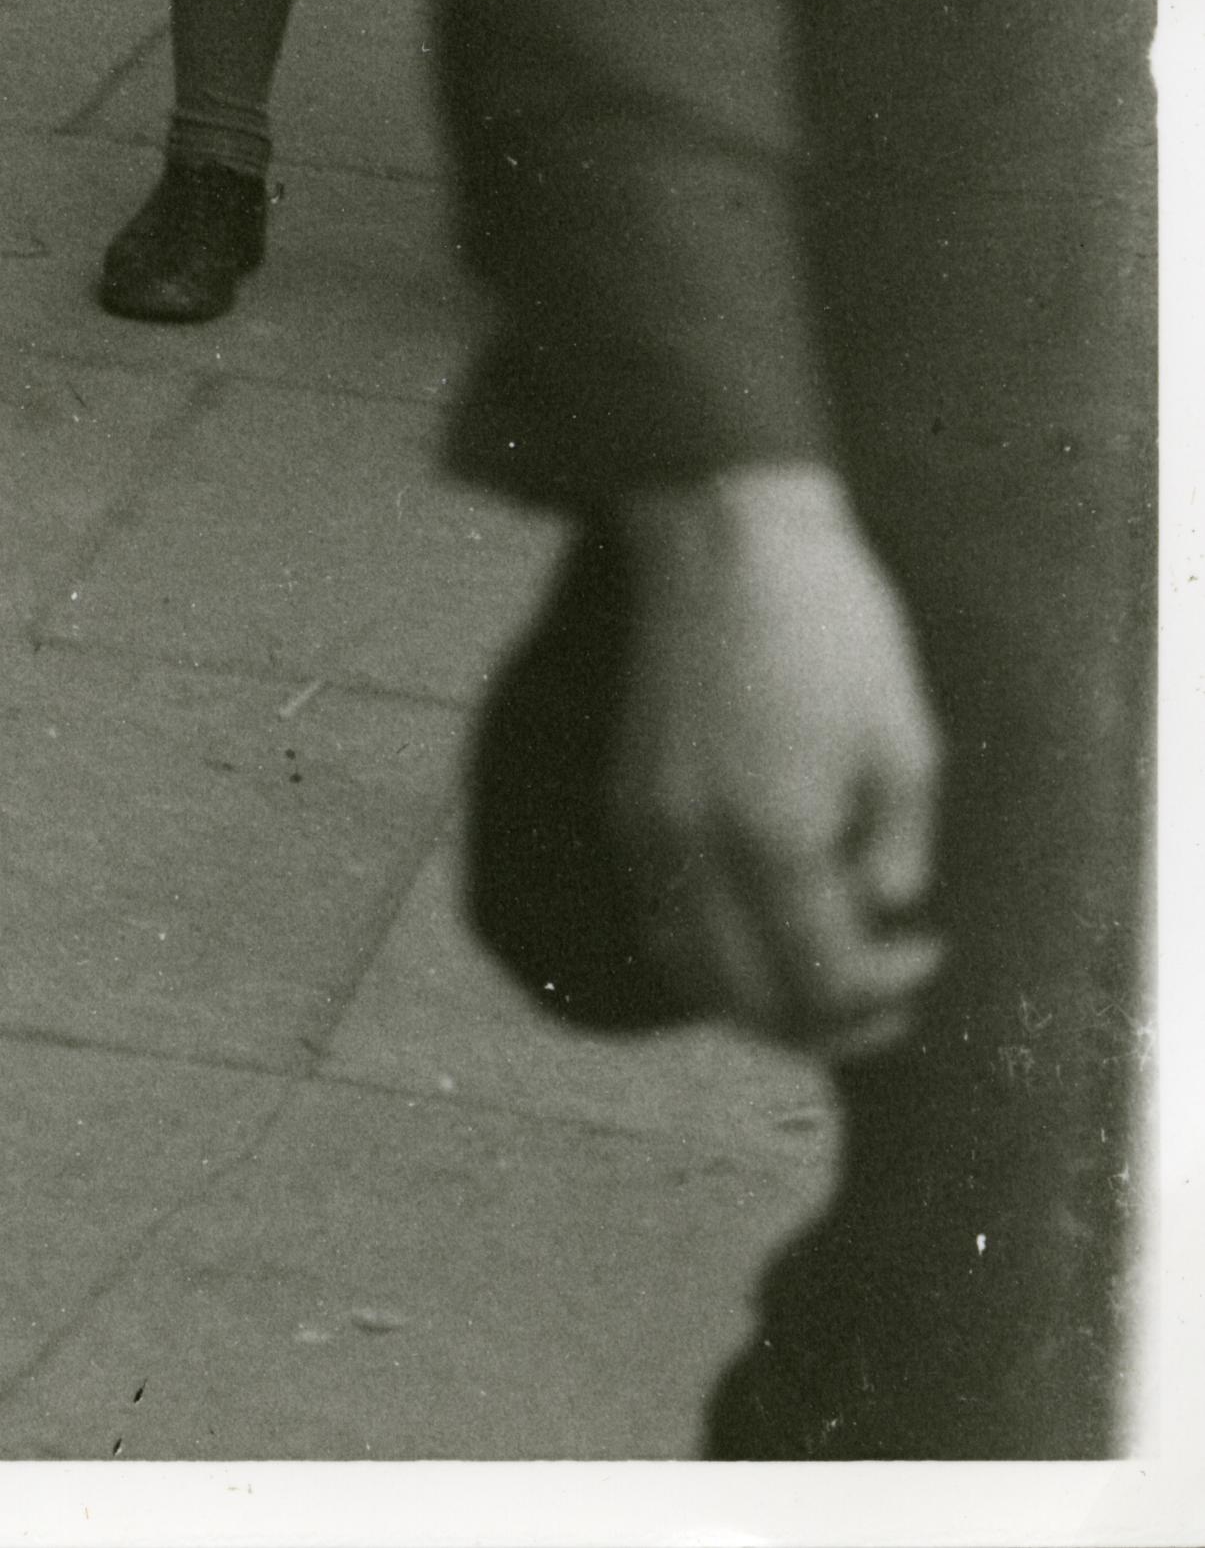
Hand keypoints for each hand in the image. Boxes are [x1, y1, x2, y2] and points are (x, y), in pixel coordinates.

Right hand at [609, 466, 948, 1061]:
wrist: (724, 532)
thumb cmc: (831, 628)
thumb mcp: (906, 743)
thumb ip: (898, 849)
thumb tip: (884, 915)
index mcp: (771, 837)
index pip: (825, 979)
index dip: (888, 992)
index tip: (928, 951)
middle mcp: (693, 848)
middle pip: (750, 1001)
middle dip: (827, 1022)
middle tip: (887, 1000)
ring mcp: (646, 827)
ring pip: (693, 973)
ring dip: (763, 999)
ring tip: (828, 975)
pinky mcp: (626, 801)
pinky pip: (661, 920)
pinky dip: (712, 955)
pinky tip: (763, 928)